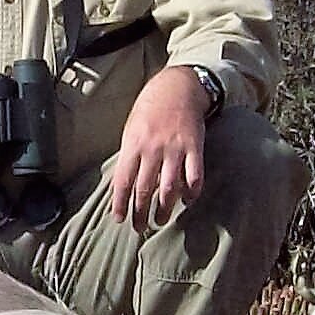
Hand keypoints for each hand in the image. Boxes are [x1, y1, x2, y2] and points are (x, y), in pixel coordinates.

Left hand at [109, 65, 210, 231]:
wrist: (177, 87)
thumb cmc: (150, 110)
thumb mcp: (131, 129)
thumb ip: (129, 156)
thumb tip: (121, 185)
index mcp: (133, 144)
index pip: (122, 181)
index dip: (120, 203)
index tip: (119, 219)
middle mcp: (153, 148)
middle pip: (144, 189)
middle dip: (140, 213)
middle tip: (140, 228)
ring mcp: (175, 148)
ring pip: (169, 188)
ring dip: (164, 209)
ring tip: (160, 221)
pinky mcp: (195, 147)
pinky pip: (194, 176)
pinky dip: (192, 193)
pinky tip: (188, 201)